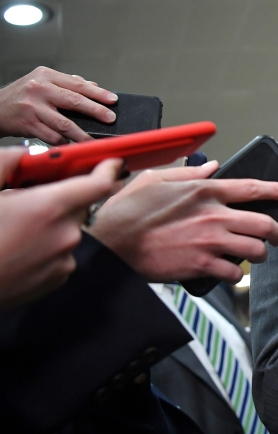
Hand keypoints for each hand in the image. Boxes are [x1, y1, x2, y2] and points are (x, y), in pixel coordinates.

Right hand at [0, 67, 117, 142]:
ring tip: (96, 139)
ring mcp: (33, 107)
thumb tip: (94, 85)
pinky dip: (65, 141)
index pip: (78, 84)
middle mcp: (39, 89)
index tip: (113, 100)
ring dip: (83, 134)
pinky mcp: (28, 124)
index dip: (98, 93)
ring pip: (65, 123)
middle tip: (110, 119)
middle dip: (96, 111)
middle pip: (74, 101)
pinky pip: (52, 136)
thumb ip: (67, 83)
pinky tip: (73, 144)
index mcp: (46, 76)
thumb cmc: (21, 96)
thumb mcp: (42, 81)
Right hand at [0, 151, 123, 309]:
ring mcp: (64, 259)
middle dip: (61, 197)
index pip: (97, 184)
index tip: (111, 162)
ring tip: (14, 231)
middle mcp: (65, 234)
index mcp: (49, 207)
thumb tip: (25, 155)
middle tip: (28, 201)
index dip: (107, 169)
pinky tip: (18, 249)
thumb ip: (6, 163)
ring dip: (50, 224)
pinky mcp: (59, 278)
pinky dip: (46, 246)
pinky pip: (61, 253)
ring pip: (67, 229)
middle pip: (79, 205)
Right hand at [88, 162, 277, 282]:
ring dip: (260, 254)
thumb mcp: (155, 180)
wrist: (111, 245)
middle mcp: (214, 215)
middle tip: (277, 236)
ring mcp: (210, 242)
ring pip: (256, 250)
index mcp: (204, 191)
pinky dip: (236, 273)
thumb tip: (212, 166)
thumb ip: (188, 174)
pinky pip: (234, 272)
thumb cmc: (128, 211)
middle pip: (264, 224)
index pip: (252, 188)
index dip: (277, 190)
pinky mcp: (202, 265)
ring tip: (256, 255)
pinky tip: (230, 271)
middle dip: (277, 232)